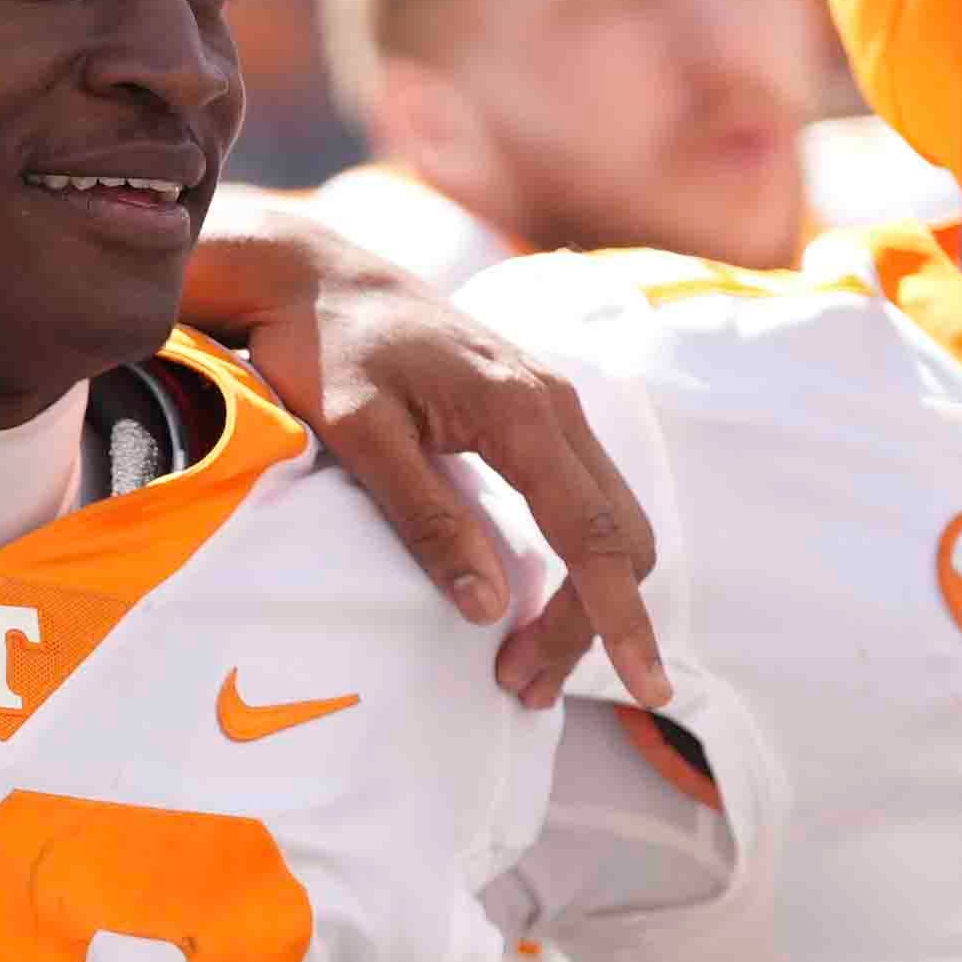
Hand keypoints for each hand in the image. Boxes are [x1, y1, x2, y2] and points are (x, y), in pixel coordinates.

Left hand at [194, 197, 668, 706]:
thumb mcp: (359, 435)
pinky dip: (576, 558)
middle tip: (520, 687)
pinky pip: (583, 496)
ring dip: (585, 597)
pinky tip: (531, 600)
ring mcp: (551, 405)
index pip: (596, 537)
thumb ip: (424, 517)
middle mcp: (556, 406)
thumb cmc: (324, 347)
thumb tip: (486, 606)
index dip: (621, 619)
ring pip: (610, 519)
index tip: (648, 687)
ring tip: (520, 666)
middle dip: (592, 623)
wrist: (314, 274)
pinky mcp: (532, 412)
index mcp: (522, 413)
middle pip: (620, 538)